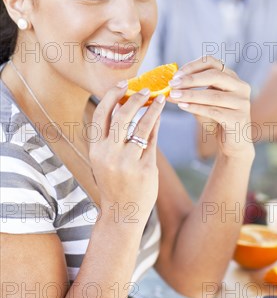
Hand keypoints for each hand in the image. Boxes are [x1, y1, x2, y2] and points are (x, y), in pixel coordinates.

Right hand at [88, 85, 165, 221]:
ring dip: (152, 109)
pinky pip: (153, 141)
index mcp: (95, 149)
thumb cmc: (115, 182)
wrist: (122, 214)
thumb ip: (113, 135)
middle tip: (146, 90)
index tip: (123, 83)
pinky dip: (157, 125)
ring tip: (160, 99)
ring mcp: (127, 162)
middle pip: (122, 116)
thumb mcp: (106, 159)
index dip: (112, 96)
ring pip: (142, 126)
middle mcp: (108, 154)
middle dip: (135, 98)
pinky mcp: (144, 169)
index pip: (101, 115)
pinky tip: (160, 117)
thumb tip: (128, 104)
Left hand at [168, 56, 252, 160]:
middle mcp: (241, 87)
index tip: (176, 74)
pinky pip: (214, 111)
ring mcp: (242, 102)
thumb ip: (190, 93)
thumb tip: (169, 87)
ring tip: (174, 96)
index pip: (213, 63)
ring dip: (190, 95)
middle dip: (191, 79)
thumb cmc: (216, 120)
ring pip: (213, 95)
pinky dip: (196, 108)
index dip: (193, 66)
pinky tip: (183, 107)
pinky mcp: (239, 118)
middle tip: (172, 84)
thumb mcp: (202, 103)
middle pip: (215, 75)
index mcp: (232, 78)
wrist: (232, 144)